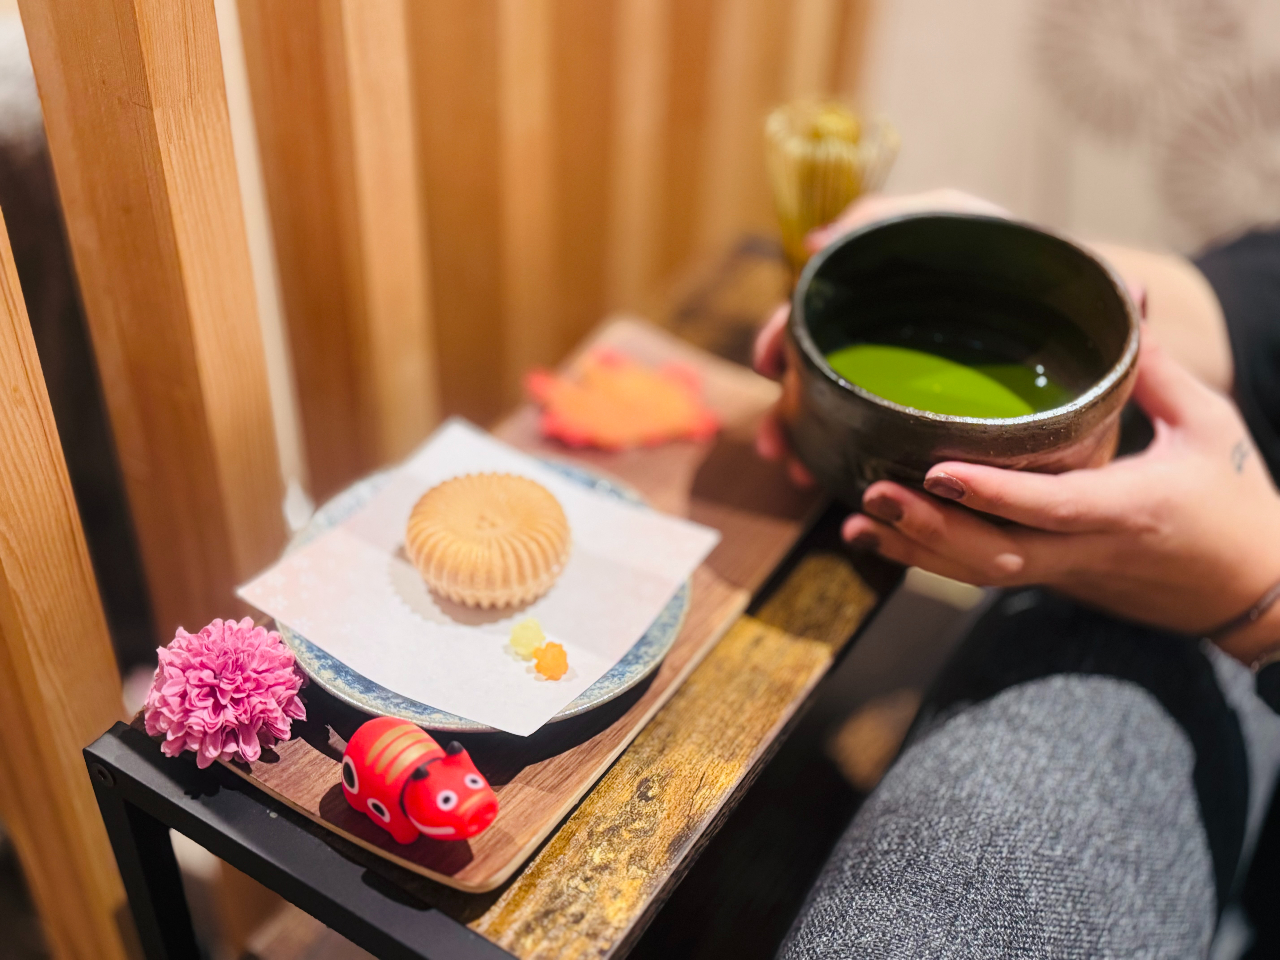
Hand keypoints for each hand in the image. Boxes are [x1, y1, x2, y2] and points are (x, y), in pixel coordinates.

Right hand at [754, 189, 1010, 486]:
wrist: (1098, 304)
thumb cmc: (1023, 254)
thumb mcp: (950, 215)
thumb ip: (882, 216)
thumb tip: (814, 244)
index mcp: (883, 304)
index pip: (813, 320)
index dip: (780, 338)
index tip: (767, 363)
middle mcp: (889, 349)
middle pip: (816, 382)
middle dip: (785, 415)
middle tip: (775, 443)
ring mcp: (913, 394)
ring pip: (842, 426)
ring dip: (808, 448)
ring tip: (797, 471)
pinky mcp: (947, 435)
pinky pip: (888, 458)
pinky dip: (858, 471)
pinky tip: (835, 482)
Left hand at [842, 340, 1279, 662]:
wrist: (1251, 591)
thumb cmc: (1236, 501)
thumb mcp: (1209, 425)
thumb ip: (1155, 373)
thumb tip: (1120, 307)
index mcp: (1131, 509)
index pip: (1052, 506)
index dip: (992, 493)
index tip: (936, 469)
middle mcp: (1088, 549)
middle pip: (996, 556)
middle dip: (930, 529)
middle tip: (871, 492)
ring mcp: (1067, 572)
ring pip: (980, 575)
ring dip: (917, 550)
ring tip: (858, 521)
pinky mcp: (1054, 579)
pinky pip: (984, 576)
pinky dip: (931, 559)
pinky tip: (883, 539)